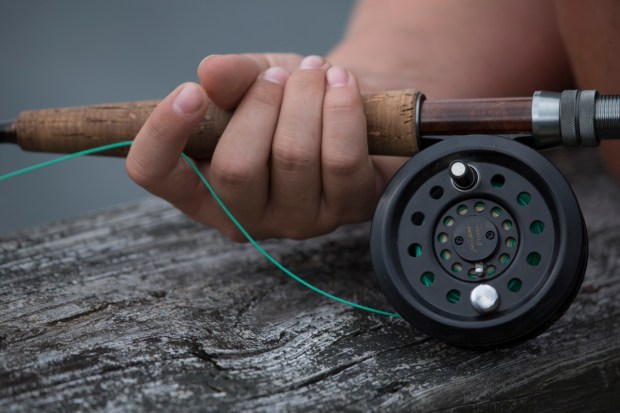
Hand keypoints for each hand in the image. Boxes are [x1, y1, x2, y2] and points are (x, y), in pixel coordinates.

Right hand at [126, 53, 394, 240]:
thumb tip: (211, 74)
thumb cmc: (289, 100)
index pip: (156, 174)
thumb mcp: (253, 79)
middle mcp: (246, 216)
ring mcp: (298, 220)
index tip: (189, 92)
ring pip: (293, 157)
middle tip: (277, 75)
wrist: (351, 105)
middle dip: (258, 104)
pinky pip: (342, 160)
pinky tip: (342, 85)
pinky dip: (342, 110)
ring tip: (316, 72)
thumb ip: (230, 77)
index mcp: (202, 187)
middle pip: (236, 168)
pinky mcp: (348, 211)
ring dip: (305, 98)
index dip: (163, 134)